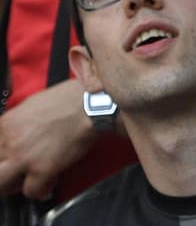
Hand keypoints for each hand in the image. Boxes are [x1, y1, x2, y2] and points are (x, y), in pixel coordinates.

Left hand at [0, 80, 96, 199]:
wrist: (90, 105)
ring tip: (25, 182)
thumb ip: (18, 121)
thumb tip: (17, 132)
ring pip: (2, 183)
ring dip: (12, 185)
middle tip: (14, 171)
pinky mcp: (43, 169)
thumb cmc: (69, 100)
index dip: (3, 153)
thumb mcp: (33, 103)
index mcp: (7, 124)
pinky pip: (31, 191)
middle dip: (3, 171)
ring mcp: (25, 157)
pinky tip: (47, 184)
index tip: (10, 155)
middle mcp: (11, 142)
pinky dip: (39, 190)